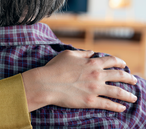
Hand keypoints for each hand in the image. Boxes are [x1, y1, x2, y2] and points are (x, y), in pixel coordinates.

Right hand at [22, 50, 136, 111]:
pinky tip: (122, 108)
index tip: (124, 65)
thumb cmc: (55, 67)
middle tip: (134, 80)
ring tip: (134, 97)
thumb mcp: (69, 54)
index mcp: (92, 63)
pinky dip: (117, 106)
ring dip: (128, 95)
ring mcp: (95, 89)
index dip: (120, 63)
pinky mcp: (90, 101)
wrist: (46, 83)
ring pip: (118, 92)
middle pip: (119, 76)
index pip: (112, 61)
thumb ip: (83, 53)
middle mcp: (97, 75)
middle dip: (129, 78)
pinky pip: (108, 104)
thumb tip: (92, 52)